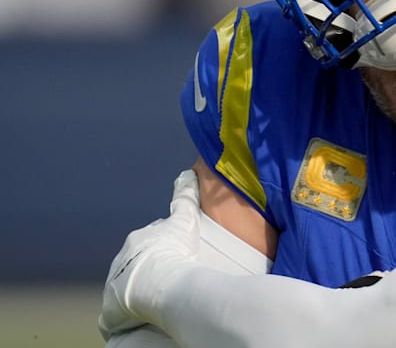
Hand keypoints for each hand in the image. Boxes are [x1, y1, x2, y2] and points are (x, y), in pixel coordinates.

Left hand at [99, 169, 201, 339]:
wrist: (159, 281)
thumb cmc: (173, 251)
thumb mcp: (184, 220)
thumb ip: (185, 197)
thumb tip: (187, 172)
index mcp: (139, 240)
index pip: (150, 241)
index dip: (163, 248)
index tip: (174, 255)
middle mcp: (122, 259)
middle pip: (136, 264)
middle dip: (148, 269)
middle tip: (169, 278)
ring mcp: (115, 284)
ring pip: (126, 288)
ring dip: (136, 292)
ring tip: (155, 301)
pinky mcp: (111, 309)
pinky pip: (115, 314)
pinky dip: (122, 317)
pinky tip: (133, 321)